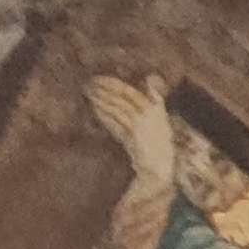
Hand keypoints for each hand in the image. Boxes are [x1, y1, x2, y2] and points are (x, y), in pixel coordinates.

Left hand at [86, 72, 178, 186]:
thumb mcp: (159, 123)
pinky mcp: (134, 132)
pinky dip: (105, 113)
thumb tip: (148, 80)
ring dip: (102, 97)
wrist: (159, 170)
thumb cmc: (158, 148)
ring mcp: (142, 122)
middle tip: (90, 82)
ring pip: (117, 105)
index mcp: (156, 107)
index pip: (129, 91)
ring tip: (89, 92)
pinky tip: (94, 108)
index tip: (100, 79)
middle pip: (122, 94)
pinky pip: (116, 119)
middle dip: (105, 87)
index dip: (114, 83)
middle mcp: (149, 112)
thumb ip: (154, 101)